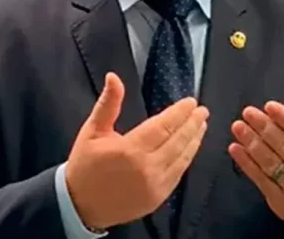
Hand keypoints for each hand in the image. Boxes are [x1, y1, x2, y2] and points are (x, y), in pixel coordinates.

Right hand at [65, 72, 208, 229]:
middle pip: (177, 141)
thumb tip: (113, 77)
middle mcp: (147, 168)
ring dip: (194, 140)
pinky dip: (187, 158)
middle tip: (202, 110)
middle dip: (192, 123)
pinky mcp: (158, 197)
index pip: (163, 126)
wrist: (81, 205)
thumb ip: (108, 104)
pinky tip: (190, 147)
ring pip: (182, 158)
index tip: (190, 102)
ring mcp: (155, 185)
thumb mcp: (92, 130)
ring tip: (201, 125)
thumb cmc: (85, 165)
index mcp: (130, 149)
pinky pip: (178, 174)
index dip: (179, 113)